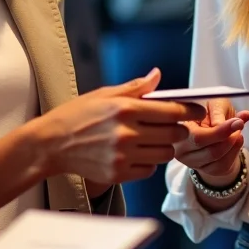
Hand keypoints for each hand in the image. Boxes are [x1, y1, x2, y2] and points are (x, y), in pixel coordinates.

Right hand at [30, 68, 205, 185]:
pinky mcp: (118, 174)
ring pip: (165, 154)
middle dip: (180, 128)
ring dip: (166, 146)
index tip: (197, 109)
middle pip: (174, 133)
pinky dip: (150, 162)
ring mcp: (122, 156)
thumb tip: (157, 75)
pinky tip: (140, 153)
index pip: (171, 110)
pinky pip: (149, 170)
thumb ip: (135, 87)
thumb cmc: (76, 115)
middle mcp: (126, 133)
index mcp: (124, 108)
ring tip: (157, 139)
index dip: (189, 110)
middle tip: (177, 125)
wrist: (51, 144)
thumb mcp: (104, 94)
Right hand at [172, 98, 248, 184]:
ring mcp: (191, 162)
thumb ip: (221, 110)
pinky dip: (235, 151)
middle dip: (229, 137)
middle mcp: (180, 149)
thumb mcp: (212, 103)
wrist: (210, 127)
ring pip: (218, 157)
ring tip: (237, 129)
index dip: (220, 131)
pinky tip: (236, 140)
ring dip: (233, 143)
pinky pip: (223, 165)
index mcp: (177, 130)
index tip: (237, 121)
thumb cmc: (208, 112)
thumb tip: (239, 119)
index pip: (198, 137)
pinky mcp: (205, 170)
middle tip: (239, 123)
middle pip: (209, 150)